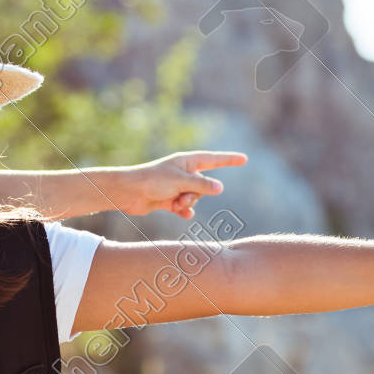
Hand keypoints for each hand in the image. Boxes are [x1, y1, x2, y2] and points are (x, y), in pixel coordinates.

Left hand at [115, 151, 247, 218]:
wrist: (129, 192)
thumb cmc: (153, 180)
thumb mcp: (181, 182)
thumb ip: (202, 185)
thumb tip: (220, 187)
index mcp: (187, 162)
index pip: (214, 160)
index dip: (229, 160)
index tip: (245, 159)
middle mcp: (183, 173)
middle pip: (203, 185)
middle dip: (197, 194)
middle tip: (183, 196)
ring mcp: (176, 186)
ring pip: (194, 198)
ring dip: (188, 203)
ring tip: (176, 203)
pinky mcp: (169, 199)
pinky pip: (184, 207)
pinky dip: (184, 210)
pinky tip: (181, 213)